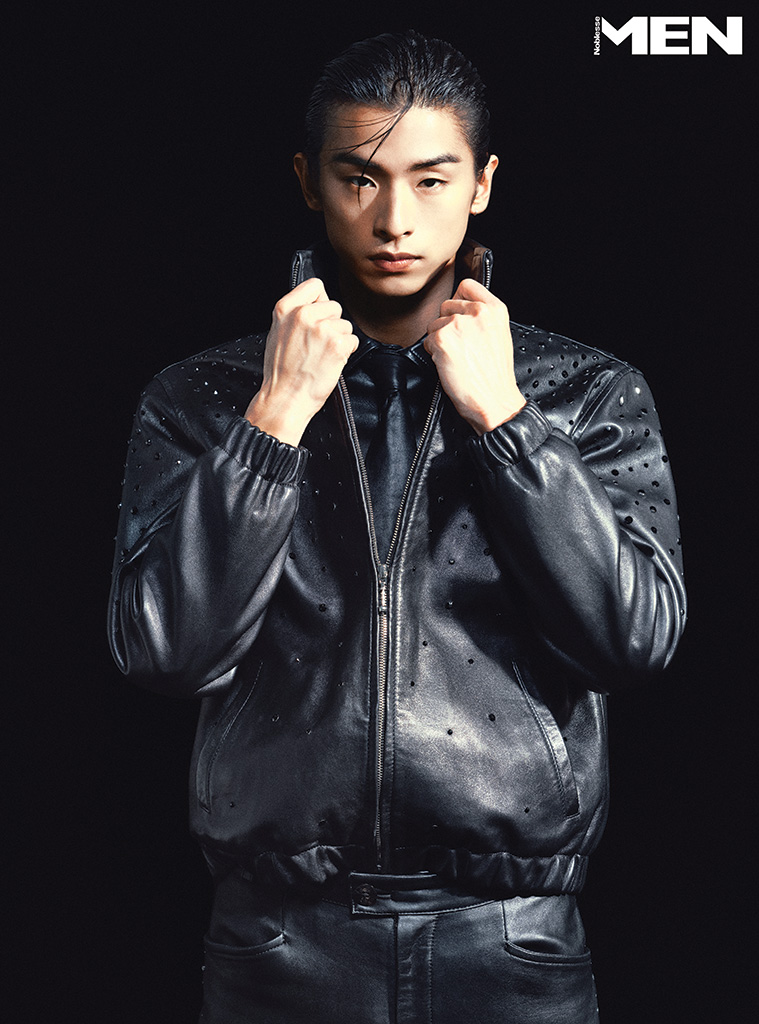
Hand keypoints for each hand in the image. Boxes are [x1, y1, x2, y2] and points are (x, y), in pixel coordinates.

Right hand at [245, 278, 358, 445]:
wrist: (286, 397)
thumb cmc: (281, 371)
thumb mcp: (277, 331)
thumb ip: (294, 313)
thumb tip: (315, 302)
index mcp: (286, 308)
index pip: (315, 285)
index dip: (321, 300)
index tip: (319, 313)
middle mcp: (304, 315)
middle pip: (334, 306)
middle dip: (331, 323)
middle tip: (317, 343)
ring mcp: (322, 329)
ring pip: (345, 324)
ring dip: (339, 339)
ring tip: (322, 354)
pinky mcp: (337, 344)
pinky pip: (353, 340)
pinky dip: (346, 352)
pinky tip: (330, 361)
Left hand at [425, 278, 525, 434]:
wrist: (495, 402)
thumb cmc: (496, 377)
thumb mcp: (499, 336)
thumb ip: (482, 318)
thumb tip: (460, 309)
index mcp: (495, 309)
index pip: (466, 286)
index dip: (458, 302)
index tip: (459, 316)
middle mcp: (478, 312)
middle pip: (446, 305)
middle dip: (447, 324)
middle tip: (461, 347)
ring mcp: (459, 324)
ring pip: (434, 324)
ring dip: (440, 340)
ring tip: (458, 359)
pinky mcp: (443, 339)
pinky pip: (427, 341)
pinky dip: (433, 354)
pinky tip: (449, 365)